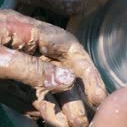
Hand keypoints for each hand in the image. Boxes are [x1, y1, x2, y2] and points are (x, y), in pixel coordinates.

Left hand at [0, 10, 106, 125]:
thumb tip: (69, 80)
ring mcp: (17, 65)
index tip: (97, 95)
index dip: (86, 71)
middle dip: (75, 96)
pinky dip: (44, 110)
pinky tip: (56, 122)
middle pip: (62, 70)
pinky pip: (30, 97)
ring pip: (48, 87)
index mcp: (29, 30)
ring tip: (75, 125)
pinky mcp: (7, 83)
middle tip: (85, 120)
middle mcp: (28, 47)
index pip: (69, 48)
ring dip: (62, 107)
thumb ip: (32, 68)